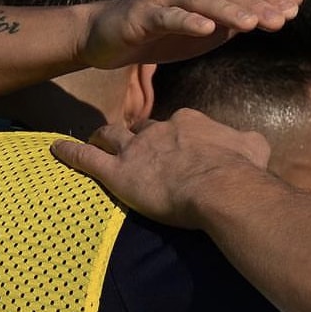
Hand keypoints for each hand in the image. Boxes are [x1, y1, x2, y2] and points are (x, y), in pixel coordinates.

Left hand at [51, 108, 271, 227]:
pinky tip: (56, 149)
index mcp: (190, 123)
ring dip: (104, 138)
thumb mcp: (255, 147)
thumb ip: (248, 142)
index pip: (180, 125)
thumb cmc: (242, 171)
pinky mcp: (118, 173)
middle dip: (139, 136)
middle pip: (143, 129)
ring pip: (112, 136)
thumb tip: (253, 144)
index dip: (177, 137)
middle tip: (139, 149)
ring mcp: (137, 150)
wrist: (224, 187)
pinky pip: (87, 159)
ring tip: (96, 140)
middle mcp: (160, 130)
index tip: (180, 148)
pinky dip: (70, 153)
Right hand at [78, 0, 303, 70]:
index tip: (293, 13)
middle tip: (280, 21)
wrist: (110, 37)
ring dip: (227, 10)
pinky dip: (187, 21)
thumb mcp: (217, 25)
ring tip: (250, 25)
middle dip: (255, 5)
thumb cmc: (168, 31)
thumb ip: (253, 11)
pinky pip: (168, 17)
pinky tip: (205, 30)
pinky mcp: (144, 15)